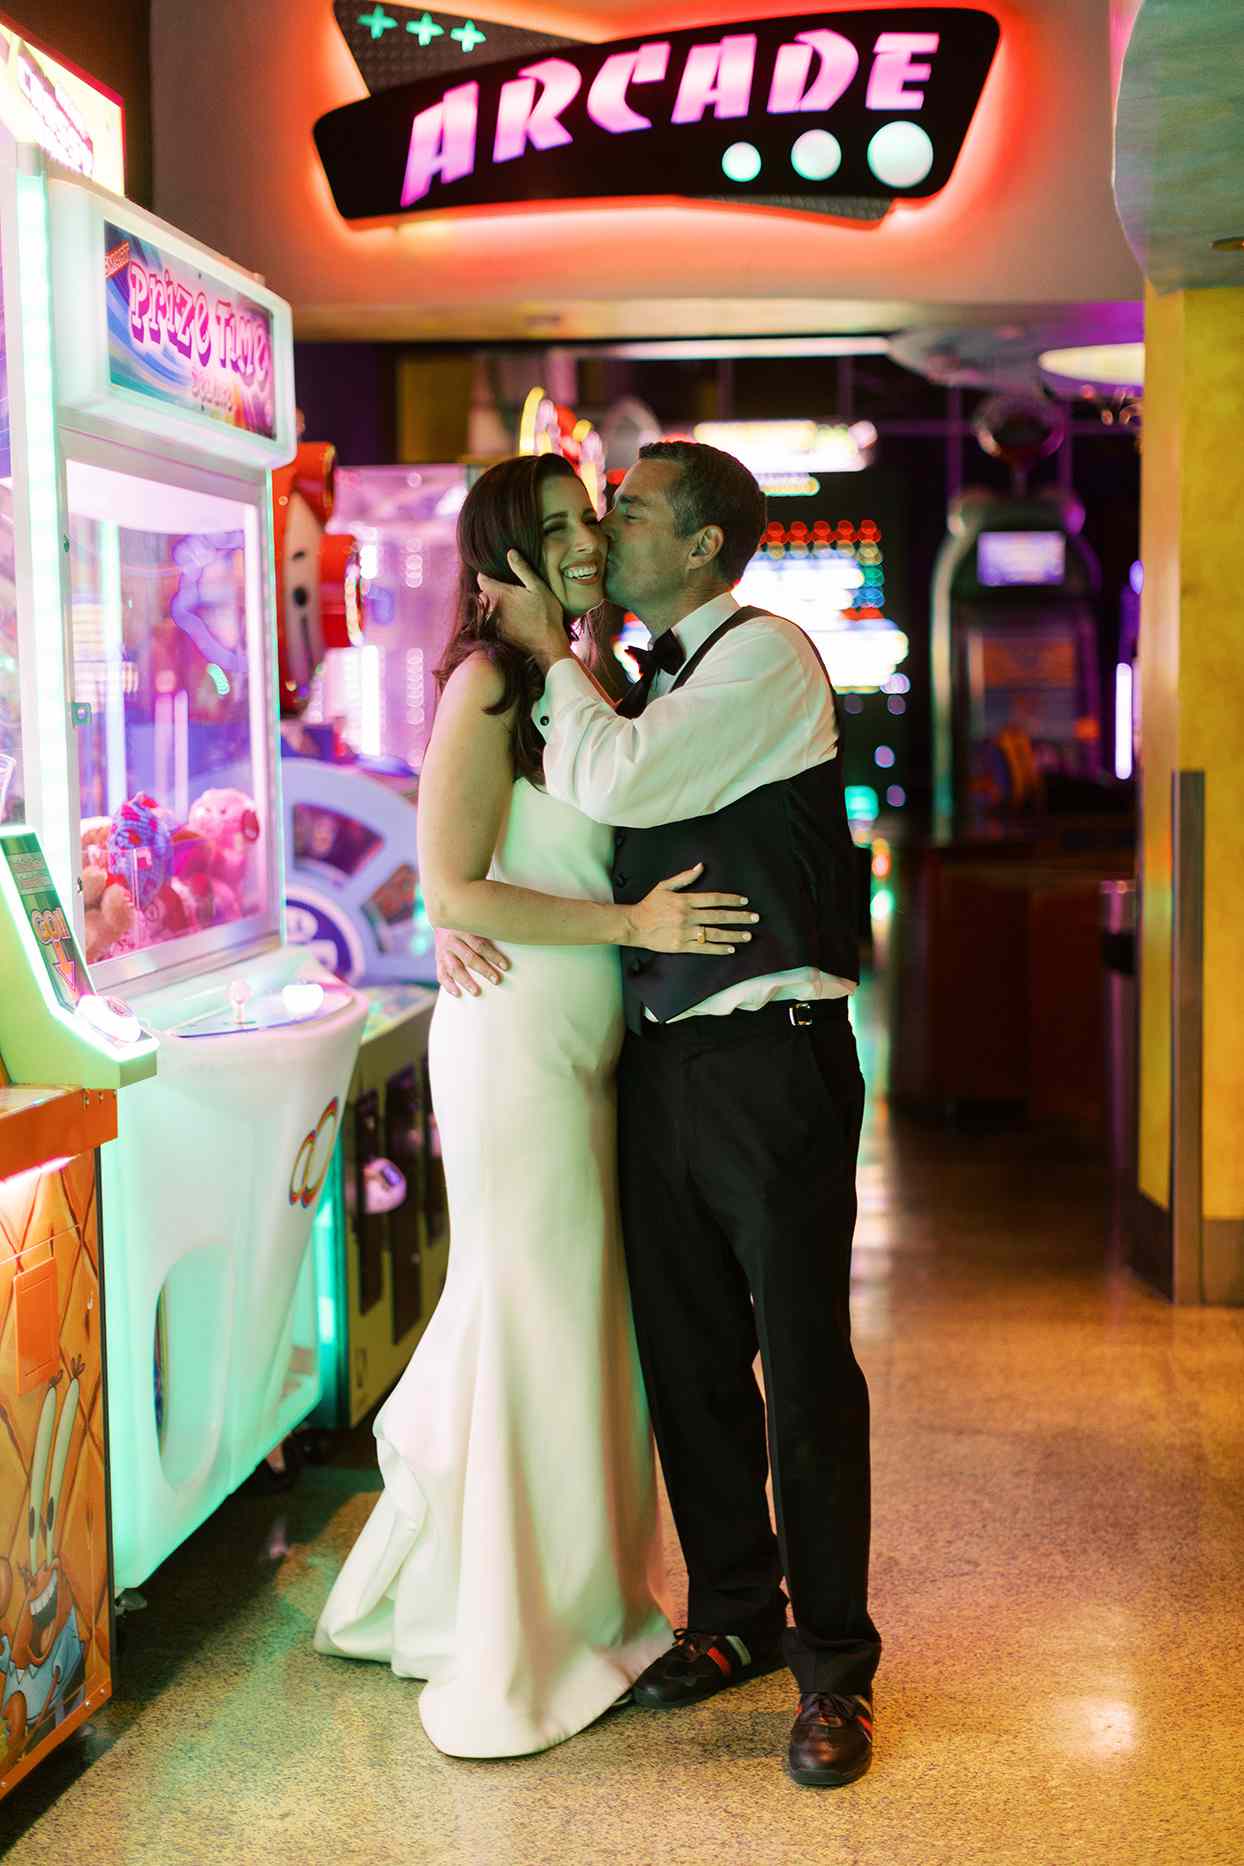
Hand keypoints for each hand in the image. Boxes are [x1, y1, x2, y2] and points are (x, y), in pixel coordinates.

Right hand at [436, 928, 509, 997]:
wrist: (443, 919)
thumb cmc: (468, 923)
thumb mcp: (476, 921)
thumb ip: (489, 929)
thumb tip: (514, 934)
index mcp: (464, 929)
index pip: (480, 945)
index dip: (493, 956)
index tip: (506, 966)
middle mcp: (452, 941)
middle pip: (469, 957)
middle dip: (483, 970)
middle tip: (496, 980)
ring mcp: (443, 951)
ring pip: (454, 968)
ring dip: (466, 981)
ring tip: (477, 992)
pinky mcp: (438, 960)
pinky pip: (441, 975)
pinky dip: (448, 985)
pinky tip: (457, 994)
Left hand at [478, 551, 573, 669]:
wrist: (548, 646)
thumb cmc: (546, 615)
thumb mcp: (538, 587)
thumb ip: (522, 569)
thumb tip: (510, 552)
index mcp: (500, 593)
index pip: (481, 579)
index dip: (486, 574)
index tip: (496, 573)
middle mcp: (493, 608)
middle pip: (484, 594)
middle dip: (492, 590)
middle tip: (508, 588)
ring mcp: (494, 623)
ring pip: (488, 608)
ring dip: (495, 605)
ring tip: (512, 604)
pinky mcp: (498, 635)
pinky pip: (493, 621)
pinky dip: (500, 618)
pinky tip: (514, 619)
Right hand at [623, 864, 759, 955]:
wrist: (634, 925)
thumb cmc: (649, 904)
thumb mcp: (664, 886)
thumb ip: (684, 877)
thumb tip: (701, 867)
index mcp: (685, 900)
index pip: (713, 899)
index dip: (730, 900)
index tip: (744, 901)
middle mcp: (687, 916)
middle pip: (718, 916)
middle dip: (739, 917)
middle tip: (755, 918)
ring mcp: (684, 932)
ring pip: (714, 933)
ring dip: (733, 935)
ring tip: (747, 935)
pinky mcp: (681, 946)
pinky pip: (703, 948)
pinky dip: (718, 948)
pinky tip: (730, 948)